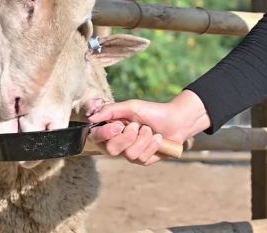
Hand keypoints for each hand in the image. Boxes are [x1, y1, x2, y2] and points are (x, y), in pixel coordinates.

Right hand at [86, 90, 211, 164]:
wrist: (176, 120)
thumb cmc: (151, 111)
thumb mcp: (130, 107)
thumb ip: (110, 111)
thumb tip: (91, 118)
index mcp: (110, 129)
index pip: (96, 137)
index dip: (105, 134)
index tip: (119, 125)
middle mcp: (117, 143)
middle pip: (111, 150)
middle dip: (127, 137)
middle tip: (137, 126)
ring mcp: (129, 153)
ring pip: (129, 154)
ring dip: (143, 139)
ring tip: (149, 130)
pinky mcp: (143, 160)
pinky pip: (143, 158)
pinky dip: (152, 145)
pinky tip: (158, 138)